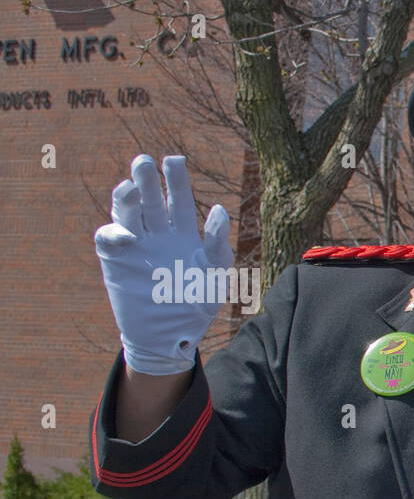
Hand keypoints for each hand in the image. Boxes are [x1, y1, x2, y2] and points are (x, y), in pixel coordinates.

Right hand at [95, 154, 232, 374]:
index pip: (178, 199)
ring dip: (126, 197)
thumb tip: (219, 210)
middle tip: (144, 162)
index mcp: (183, 234)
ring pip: (128, 213)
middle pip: (150, 199)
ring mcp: (136, 246)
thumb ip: (217, 243)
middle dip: (147, 179)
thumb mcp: (215, 275)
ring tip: (131, 185)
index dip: (176, 179)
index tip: (174, 160)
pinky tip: (127, 235)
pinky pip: (109, 238)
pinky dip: (114, 232)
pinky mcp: (117, 261)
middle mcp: (158, 235)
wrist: (171, 338)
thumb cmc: (197, 306)